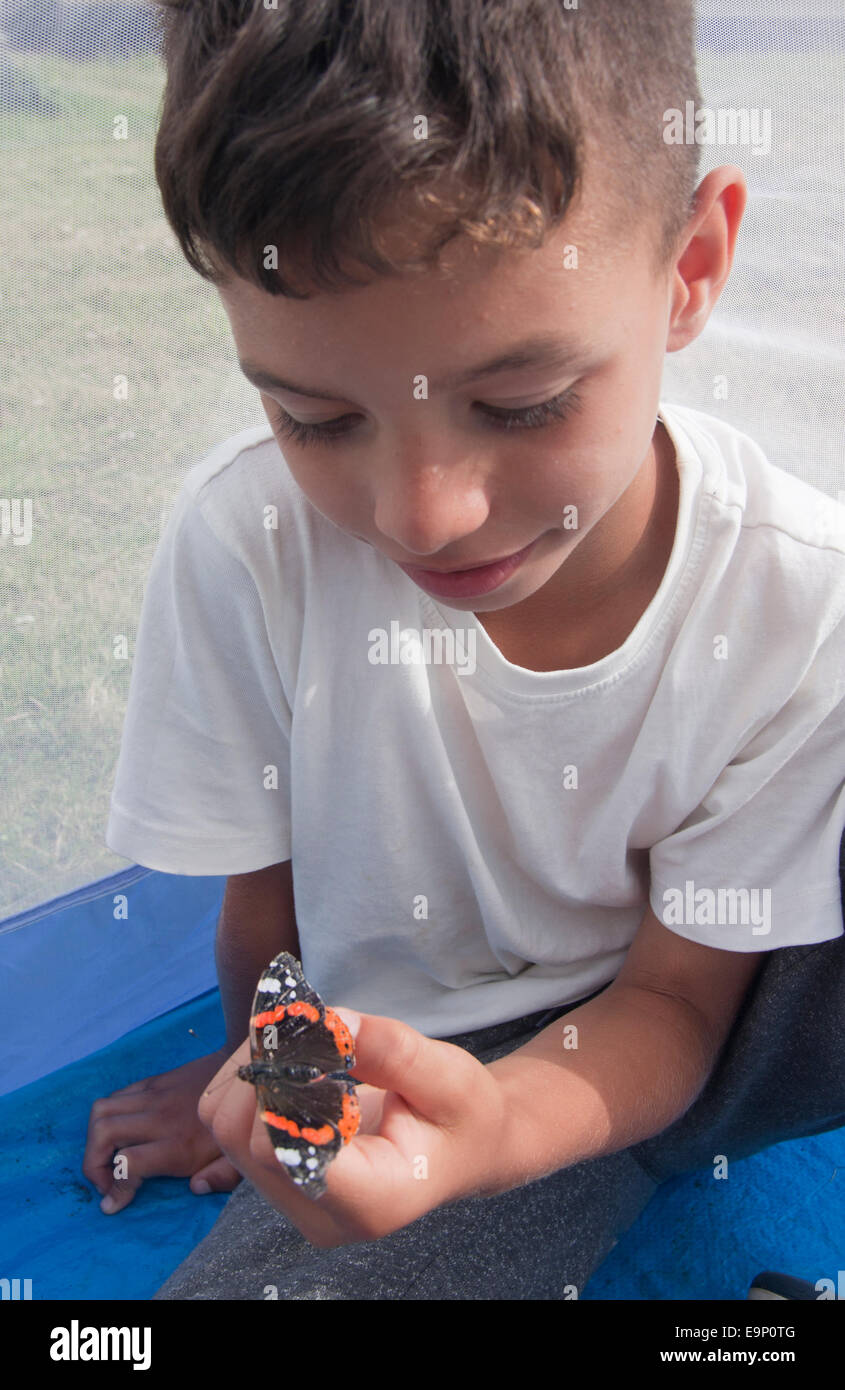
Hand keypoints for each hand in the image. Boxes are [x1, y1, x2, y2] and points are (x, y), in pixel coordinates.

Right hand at [84, 1048, 242, 1212]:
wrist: (244, 1072)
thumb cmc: (240, 1121)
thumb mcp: (239, 1158)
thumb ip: (220, 1178)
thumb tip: (196, 1189)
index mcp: (180, 1144)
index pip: (128, 1163)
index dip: (115, 1189)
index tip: (113, 1203)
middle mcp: (160, 1118)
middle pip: (104, 1134)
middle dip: (92, 1164)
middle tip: (104, 1181)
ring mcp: (154, 1095)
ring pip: (101, 1110)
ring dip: (94, 1138)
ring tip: (107, 1156)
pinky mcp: (153, 1081)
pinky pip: (116, 1095)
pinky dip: (107, 1115)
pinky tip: (122, 1131)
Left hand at [199, 1009, 510, 1247]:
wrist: (465, 1145)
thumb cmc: (463, 1114)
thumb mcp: (449, 1075)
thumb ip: (392, 1050)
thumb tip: (329, 1021)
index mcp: (370, 1200)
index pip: (284, 1150)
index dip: (284, 1085)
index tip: (313, 1034)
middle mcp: (320, 1213)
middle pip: (242, 1136)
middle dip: (263, 1067)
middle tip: (301, 1022)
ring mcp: (292, 1199)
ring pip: (225, 1126)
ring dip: (251, 1068)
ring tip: (299, 1040)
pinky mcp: (276, 1178)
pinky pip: (230, 1122)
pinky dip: (249, 1079)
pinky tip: (290, 1060)